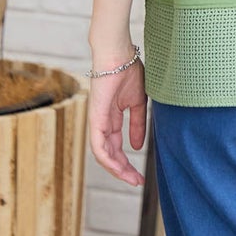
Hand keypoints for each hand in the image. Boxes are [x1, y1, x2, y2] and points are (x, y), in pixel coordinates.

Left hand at [86, 44, 147, 186]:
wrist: (119, 55)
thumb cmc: (129, 70)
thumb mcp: (138, 102)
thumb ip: (137, 124)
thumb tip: (137, 147)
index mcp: (112, 117)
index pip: (117, 146)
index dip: (128, 162)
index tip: (140, 174)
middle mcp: (102, 123)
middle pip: (110, 154)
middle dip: (124, 170)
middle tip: (137, 181)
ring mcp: (97, 122)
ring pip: (103, 155)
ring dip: (116, 169)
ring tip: (131, 178)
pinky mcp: (95, 119)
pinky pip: (98, 146)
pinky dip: (108, 159)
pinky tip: (119, 167)